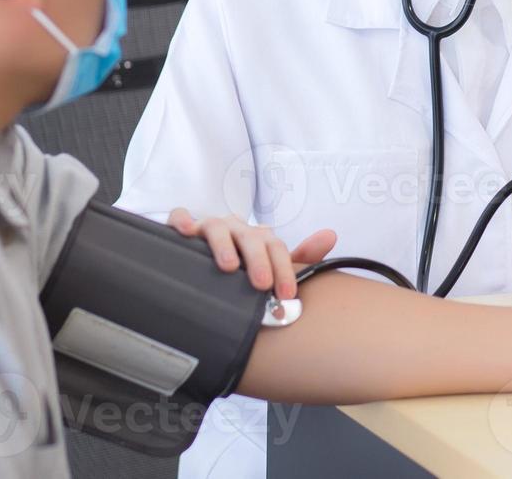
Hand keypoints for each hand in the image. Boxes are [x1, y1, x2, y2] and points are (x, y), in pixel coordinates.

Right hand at [168, 208, 336, 300]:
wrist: (201, 264)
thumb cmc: (240, 266)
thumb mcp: (270, 265)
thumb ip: (300, 257)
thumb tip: (330, 235)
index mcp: (256, 237)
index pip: (275, 247)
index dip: (284, 269)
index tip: (287, 295)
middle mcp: (235, 228)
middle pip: (250, 237)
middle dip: (258, 260)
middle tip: (262, 284)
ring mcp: (208, 227)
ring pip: (217, 227)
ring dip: (224, 245)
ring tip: (228, 266)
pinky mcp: (183, 227)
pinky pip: (180, 217)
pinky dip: (182, 221)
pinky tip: (186, 232)